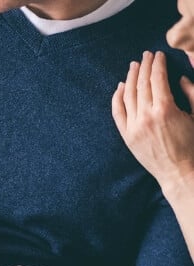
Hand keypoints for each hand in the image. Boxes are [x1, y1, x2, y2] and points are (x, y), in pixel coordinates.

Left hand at [112, 51, 193, 192]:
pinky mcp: (126, 136)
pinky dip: (117, 98)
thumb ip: (191, 93)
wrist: (179, 172)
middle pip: (141, 84)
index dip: (157, 64)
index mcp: (165, 109)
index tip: (158, 55)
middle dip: (144, 66)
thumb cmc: (193, 144)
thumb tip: (179, 78)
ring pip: (128, 96)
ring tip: (133, 66)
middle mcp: (146, 116)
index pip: (157, 79)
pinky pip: (117, 113)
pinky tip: (120, 87)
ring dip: (130, 78)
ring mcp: (134, 127)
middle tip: (145, 55)